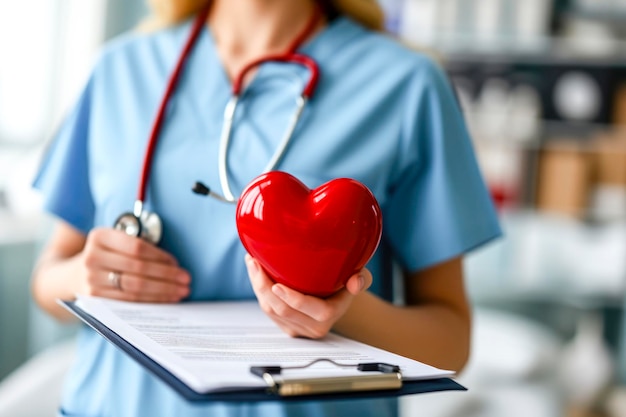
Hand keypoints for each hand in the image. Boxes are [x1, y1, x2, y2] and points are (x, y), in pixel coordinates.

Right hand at [76, 227, 189, 301]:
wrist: (75, 276)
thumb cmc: (109, 255)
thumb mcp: (117, 242)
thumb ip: (138, 246)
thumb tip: (174, 266)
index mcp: (99, 236)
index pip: (137, 247)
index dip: (160, 256)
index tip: (176, 263)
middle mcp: (92, 257)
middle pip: (138, 268)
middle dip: (167, 275)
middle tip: (186, 279)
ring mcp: (91, 279)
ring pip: (135, 287)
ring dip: (163, 290)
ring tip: (181, 291)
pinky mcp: (95, 299)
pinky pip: (129, 301)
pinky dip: (152, 300)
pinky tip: (166, 299)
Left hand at [245, 254, 371, 338]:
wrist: (338, 296)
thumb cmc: (346, 282)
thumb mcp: (360, 277)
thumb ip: (362, 279)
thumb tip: (356, 281)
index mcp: (329, 315)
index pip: (311, 310)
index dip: (293, 299)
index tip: (277, 284)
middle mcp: (313, 327)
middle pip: (282, 310)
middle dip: (264, 286)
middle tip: (255, 262)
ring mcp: (297, 328)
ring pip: (271, 310)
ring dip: (257, 286)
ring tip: (252, 262)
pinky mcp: (285, 325)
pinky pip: (267, 309)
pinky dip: (258, 290)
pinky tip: (255, 271)